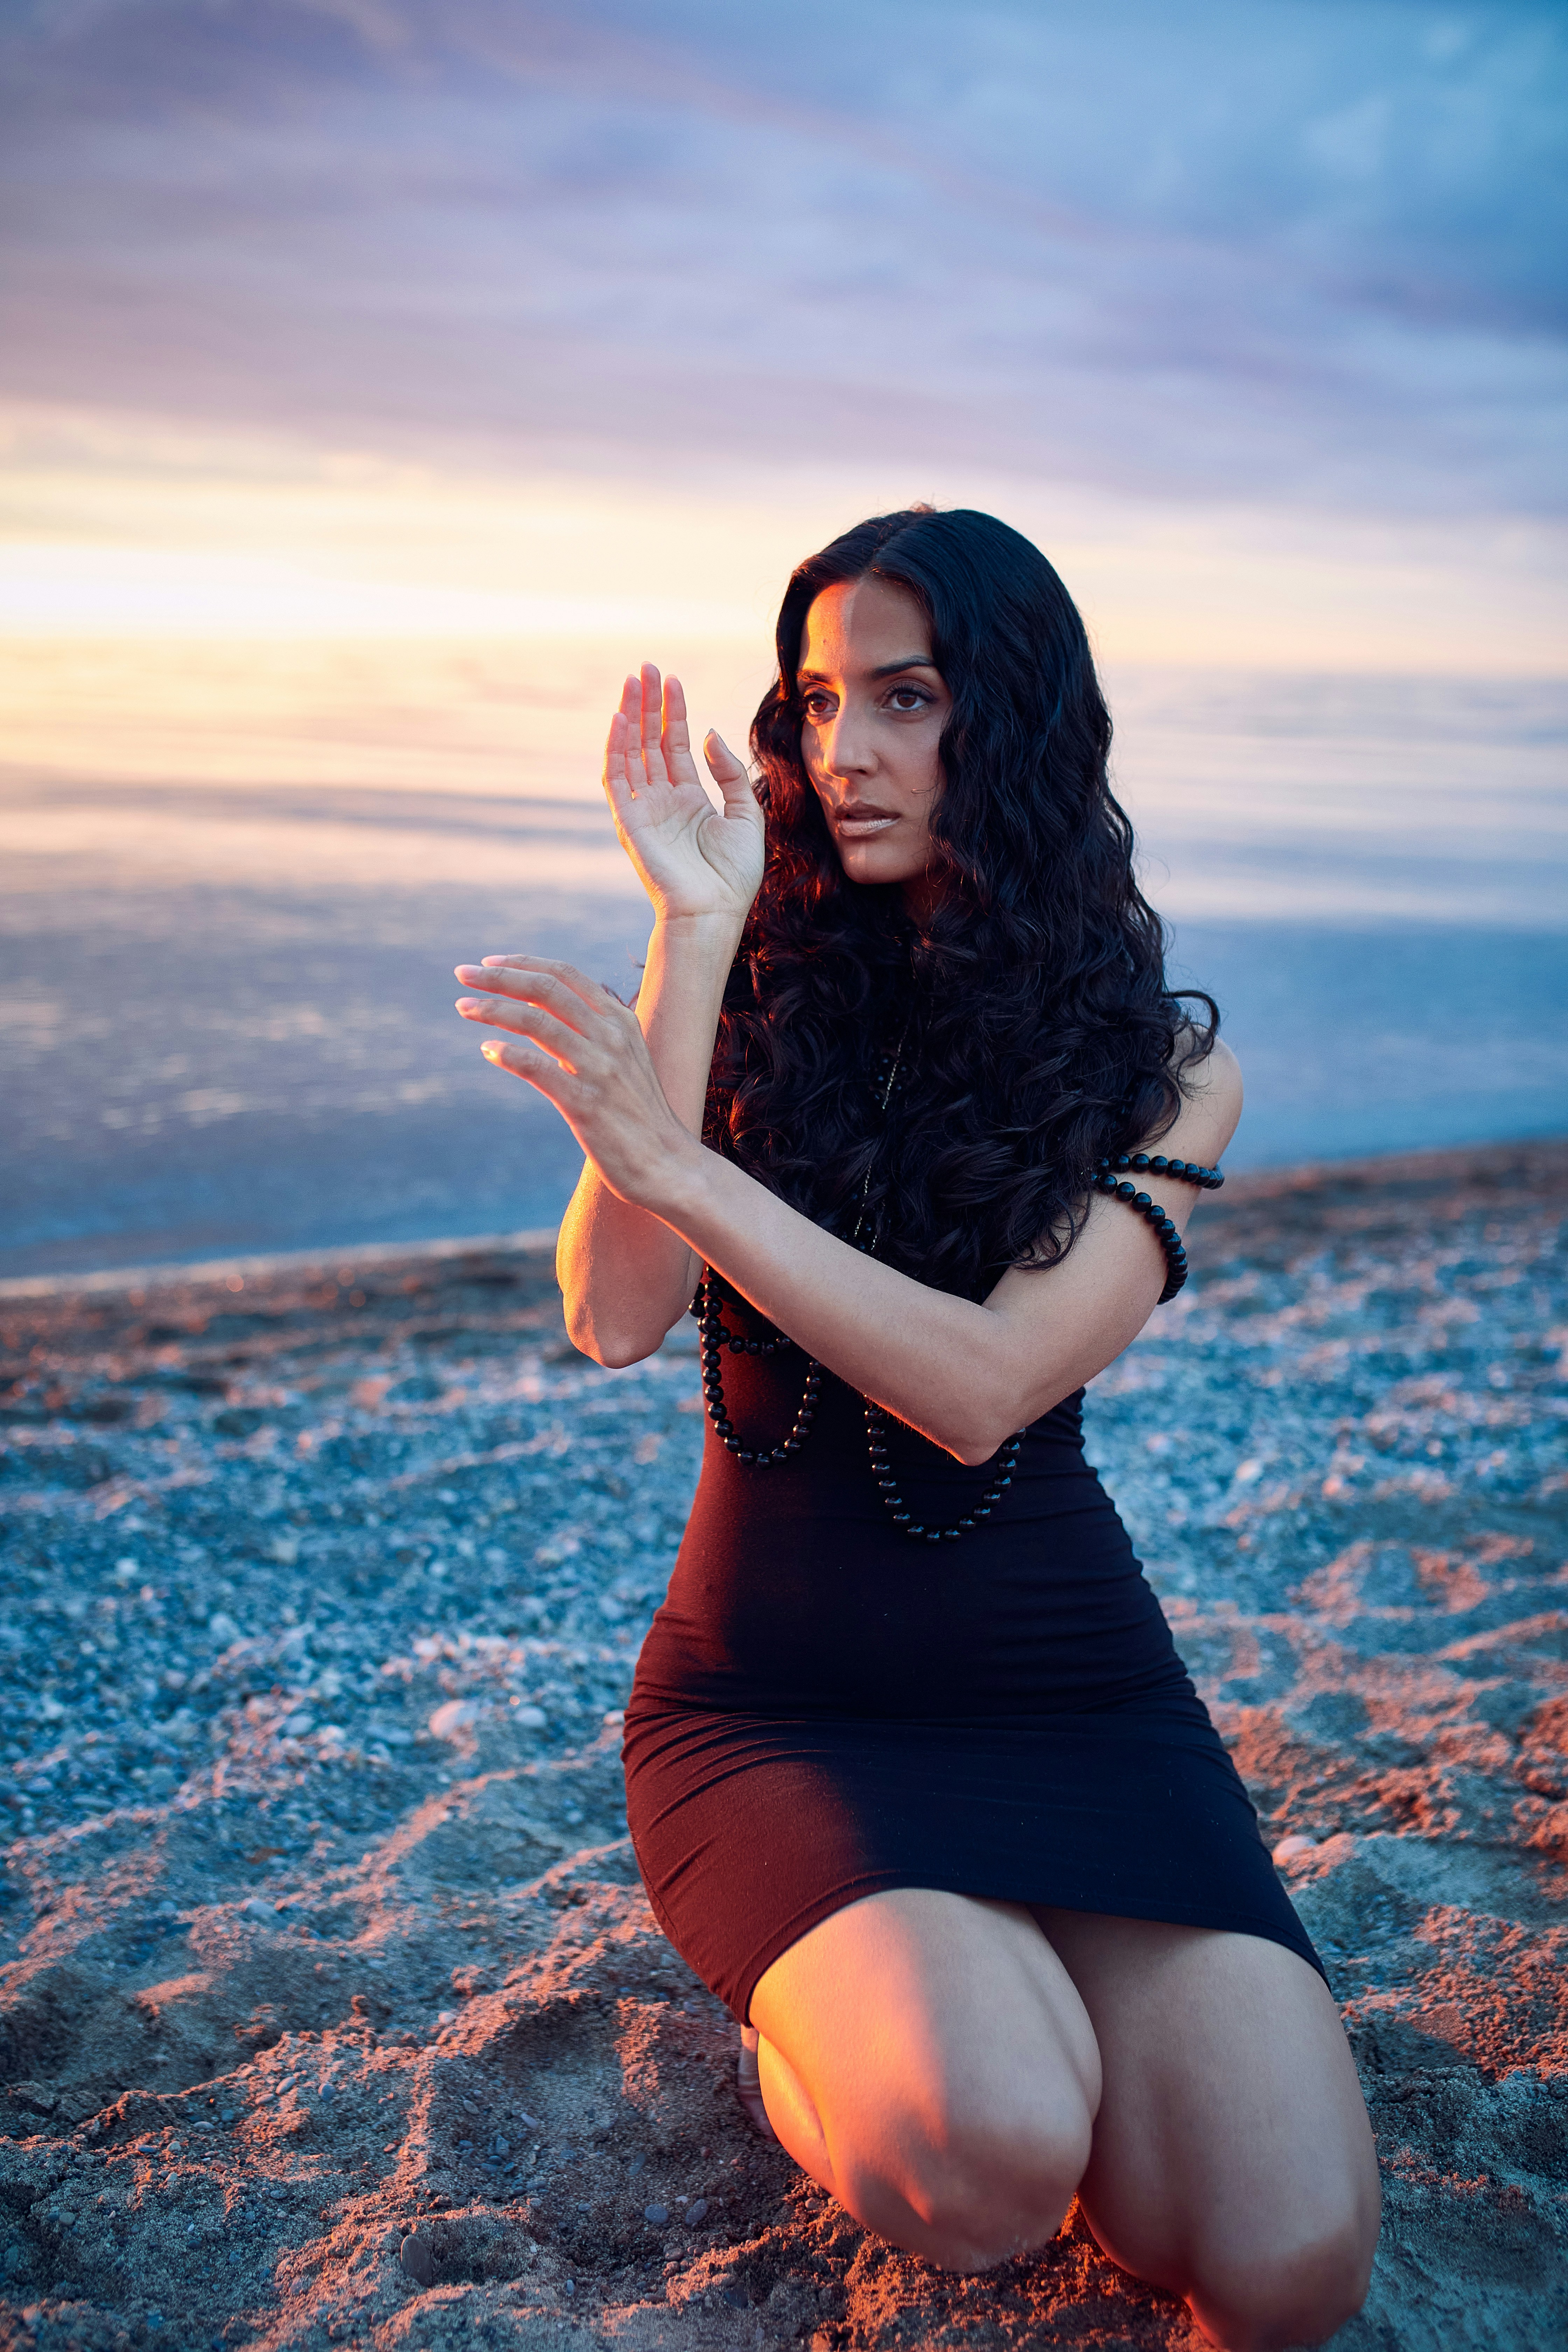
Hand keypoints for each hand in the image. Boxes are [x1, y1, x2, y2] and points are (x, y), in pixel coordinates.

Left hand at [453, 954, 697, 1209]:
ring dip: (493, 1009)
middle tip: (462, 973)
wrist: (666, 1164)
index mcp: (620, 1020)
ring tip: (464, 1006)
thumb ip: (609, 1024)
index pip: (566, 974)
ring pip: (537, 1022)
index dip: (524, 963)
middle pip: (546, 989)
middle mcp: (611, 1037)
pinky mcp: (585, 1103)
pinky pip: (537, 1068)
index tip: (488, 963)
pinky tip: (488, 1050)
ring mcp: (599, 1069)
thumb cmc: (642, 1114)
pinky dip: (507, 1054)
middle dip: (499, 977)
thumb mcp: (633, 1056)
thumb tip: (591, 993)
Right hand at [604, 666, 763, 928]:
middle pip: (649, 741)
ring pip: (631, 752)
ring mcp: (644, 810)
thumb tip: (709, 735)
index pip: (675, 745)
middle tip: (647, 668)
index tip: (672, 681)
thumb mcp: (747, 815)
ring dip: (630, 717)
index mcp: (689, 799)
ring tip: (634, 681)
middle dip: (647, 704)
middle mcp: (662, 800)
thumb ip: (731, 774)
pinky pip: (617, 779)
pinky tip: (621, 720)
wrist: (715, 911)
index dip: (673, 712)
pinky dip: (615, 749)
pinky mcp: (630, 822)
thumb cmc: (734, 875)